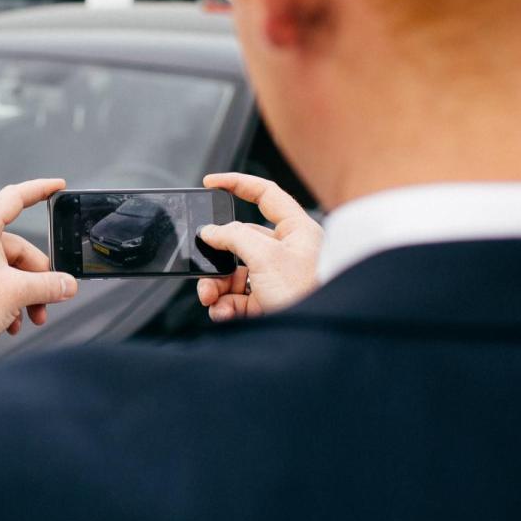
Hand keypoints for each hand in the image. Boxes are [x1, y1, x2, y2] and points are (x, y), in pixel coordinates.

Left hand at [0, 179, 79, 350]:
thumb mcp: (17, 293)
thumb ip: (48, 285)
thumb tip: (67, 284)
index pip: (15, 198)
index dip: (40, 190)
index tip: (57, 186)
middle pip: (16, 249)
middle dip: (36, 278)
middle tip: (48, 299)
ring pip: (4, 268)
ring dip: (22, 294)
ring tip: (30, 317)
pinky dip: (5, 299)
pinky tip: (10, 321)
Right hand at [196, 173, 322, 321]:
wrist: (317, 337)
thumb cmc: (307, 293)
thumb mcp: (265, 256)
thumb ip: (233, 236)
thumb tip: (211, 232)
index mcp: (296, 230)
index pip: (265, 194)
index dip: (237, 183)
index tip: (210, 183)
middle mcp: (287, 252)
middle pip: (240, 242)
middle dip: (216, 257)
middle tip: (202, 265)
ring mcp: (276, 278)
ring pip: (234, 273)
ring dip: (216, 286)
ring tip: (210, 298)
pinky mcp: (267, 302)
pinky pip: (237, 298)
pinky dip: (225, 305)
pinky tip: (224, 312)